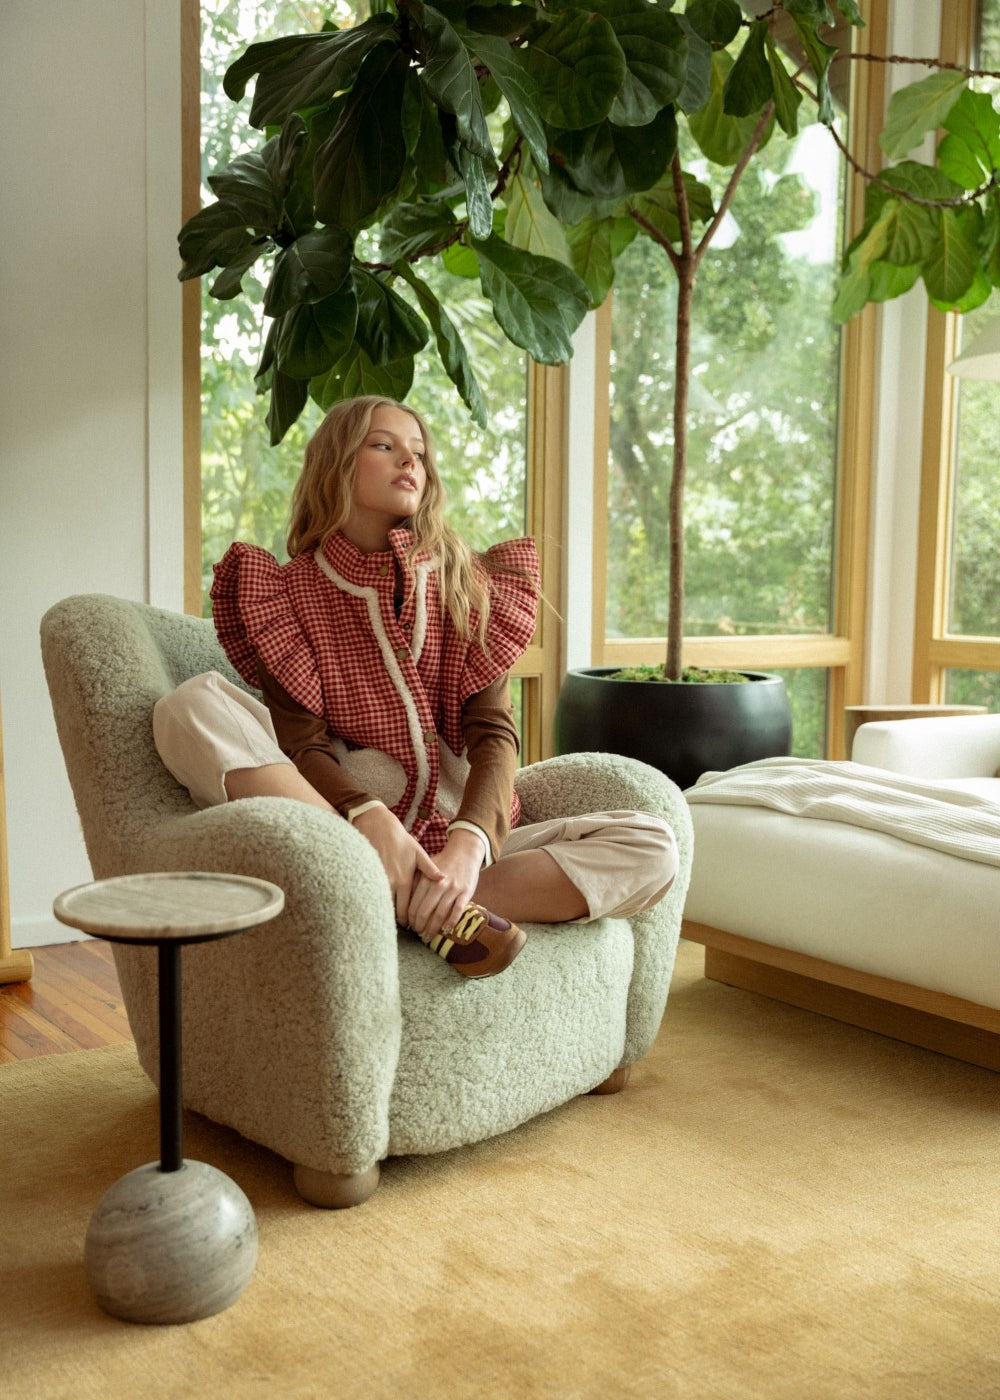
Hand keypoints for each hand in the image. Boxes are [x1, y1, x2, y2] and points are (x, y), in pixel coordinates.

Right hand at [352, 805, 442, 925]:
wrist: (377, 827)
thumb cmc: (400, 840)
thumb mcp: (418, 852)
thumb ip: (429, 868)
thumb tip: (443, 879)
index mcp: (404, 880)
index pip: (405, 909)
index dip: (408, 919)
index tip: (410, 924)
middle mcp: (390, 884)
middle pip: (392, 911)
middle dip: (397, 920)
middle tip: (402, 925)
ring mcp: (377, 881)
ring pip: (381, 905)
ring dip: (386, 911)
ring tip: (390, 918)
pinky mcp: (366, 877)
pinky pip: (372, 895)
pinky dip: (376, 901)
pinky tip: (378, 904)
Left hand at [406, 829, 485, 939]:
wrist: (465, 852)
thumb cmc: (443, 862)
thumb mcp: (426, 867)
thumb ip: (416, 882)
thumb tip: (403, 900)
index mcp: (426, 879)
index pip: (414, 904)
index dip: (410, 918)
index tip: (409, 925)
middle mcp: (439, 885)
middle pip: (425, 911)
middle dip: (419, 925)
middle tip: (417, 932)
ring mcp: (453, 889)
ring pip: (440, 914)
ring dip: (433, 928)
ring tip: (429, 936)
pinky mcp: (466, 892)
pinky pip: (457, 911)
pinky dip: (451, 923)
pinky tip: (446, 930)